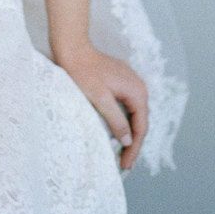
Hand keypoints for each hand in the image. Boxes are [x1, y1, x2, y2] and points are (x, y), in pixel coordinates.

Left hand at [53, 42, 148, 172]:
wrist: (73, 48)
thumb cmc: (83, 72)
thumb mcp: (99, 99)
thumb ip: (116, 120)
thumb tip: (128, 140)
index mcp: (137, 91)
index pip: (141, 127)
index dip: (134, 148)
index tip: (125, 165)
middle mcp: (138, 87)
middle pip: (140, 122)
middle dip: (133, 144)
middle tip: (124, 164)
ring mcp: (131, 83)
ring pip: (134, 115)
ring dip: (129, 134)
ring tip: (122, 153)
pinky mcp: (121, 82)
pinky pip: (127, 107)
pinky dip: (124, 122)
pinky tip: (117, 132)